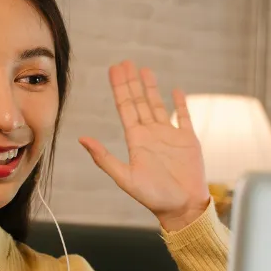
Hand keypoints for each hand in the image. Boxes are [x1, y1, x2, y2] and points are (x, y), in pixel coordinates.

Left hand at [80, 60, 209, 232]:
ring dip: (152, 88)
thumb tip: (82, 139)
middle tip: (125, 62)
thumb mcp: (125, 178)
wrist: (182, 208)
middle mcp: (151, 135)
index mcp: (136, 141)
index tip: (114, 70)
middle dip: (132, 82)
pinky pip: (184, 117)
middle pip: (139, 102)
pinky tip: (176, 90)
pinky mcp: (188, 140)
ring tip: (145, 70)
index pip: (125, 108)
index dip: (120, 88)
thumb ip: (104, 158)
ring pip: (158, 105)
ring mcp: (170, 136)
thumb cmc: (154, 197)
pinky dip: (181, 104)